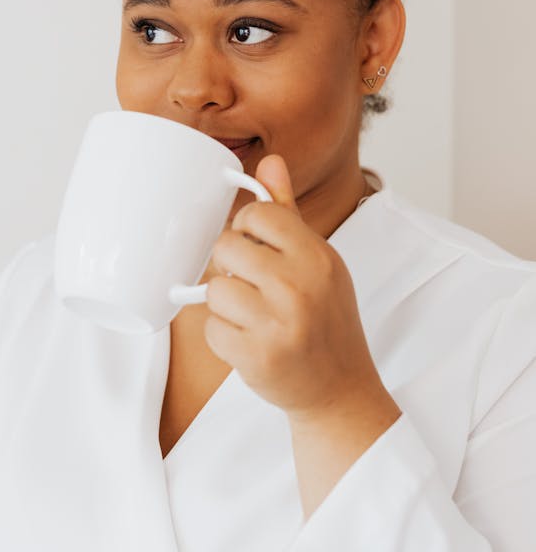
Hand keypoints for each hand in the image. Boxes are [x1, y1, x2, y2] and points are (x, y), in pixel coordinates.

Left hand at [204, 155, 389, 419]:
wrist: (340, 389)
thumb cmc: (326, 318)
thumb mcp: (318, 260)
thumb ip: (288, 212)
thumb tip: (270, 161)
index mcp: (318, 257)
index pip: (257, 214)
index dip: (247, 228)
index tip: (256, 246)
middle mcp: (300, 287)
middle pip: (226, 247)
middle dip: (232, 266)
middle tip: (254, 286)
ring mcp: (278, 324)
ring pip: (214, 289)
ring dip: (226, 304)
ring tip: (253, 316)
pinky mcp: (257, 357)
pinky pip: (211, 329)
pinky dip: (224, 336)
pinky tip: (250, 341)